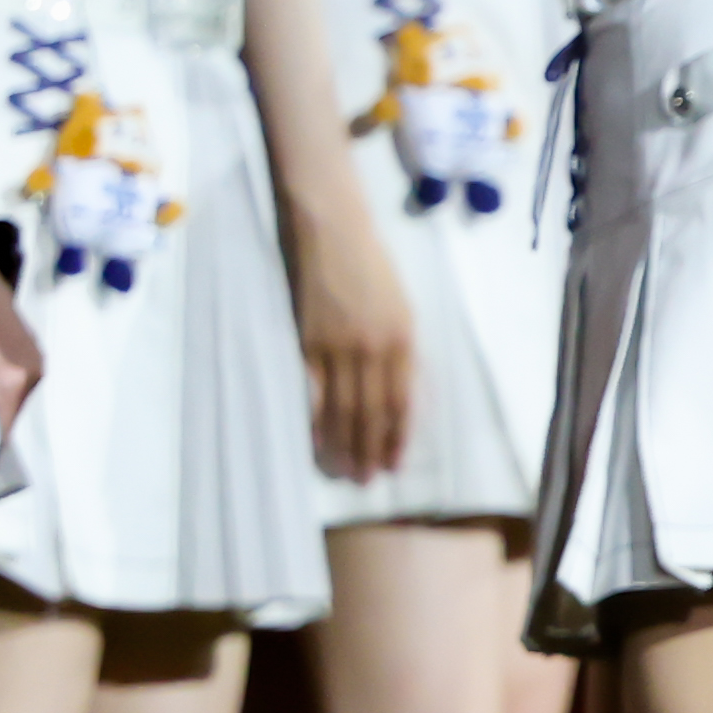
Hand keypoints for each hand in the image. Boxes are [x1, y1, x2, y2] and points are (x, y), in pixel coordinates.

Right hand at [284, 187, 416, 480]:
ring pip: (343, 407)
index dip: (398, 436)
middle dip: (371, 449)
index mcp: (403, 339)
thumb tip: (398, 393)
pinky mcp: (308, 341)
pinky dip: (316, 418)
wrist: (335, 233)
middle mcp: (373, 348)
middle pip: (372, 411)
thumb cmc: (375, 269)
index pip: (402, 401)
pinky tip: (318, 440)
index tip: (395, 463)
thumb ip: (402, 350)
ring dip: (345, 444)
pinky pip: (313, 389)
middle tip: (368, 479)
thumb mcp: (404, 308)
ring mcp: (338, 346)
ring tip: (347, 471)